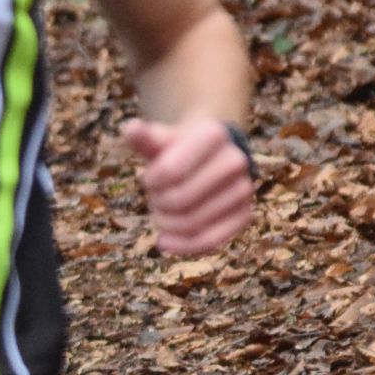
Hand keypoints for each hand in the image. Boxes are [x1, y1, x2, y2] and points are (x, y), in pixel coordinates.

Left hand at [121, 114, 254, 257]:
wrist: (209, 158)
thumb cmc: (178, 150)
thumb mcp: (159, 140)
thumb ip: (144, 137)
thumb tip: (130, 128)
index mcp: (214, 134)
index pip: (170, 171)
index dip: (151, 182)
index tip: (149, 179)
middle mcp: (236, 160)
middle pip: (179, 200)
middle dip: (157, 204)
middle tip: (155, 199)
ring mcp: (243, 189)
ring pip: (192, 223)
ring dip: (166, 224)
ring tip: (162, 213)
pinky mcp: (244, 215)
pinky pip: (210, 241)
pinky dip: (183, 246)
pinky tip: (164, 242)